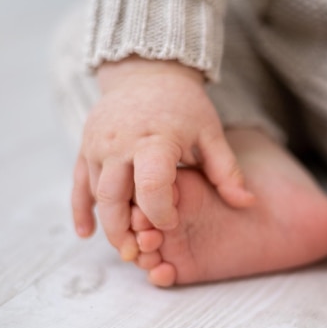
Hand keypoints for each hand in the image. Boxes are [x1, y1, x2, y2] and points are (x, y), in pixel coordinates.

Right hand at [72, 57, 253, 259]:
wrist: (147, 73)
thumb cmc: (185, 107)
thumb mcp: (210, 134)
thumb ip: (227, 170)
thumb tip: (248, 203)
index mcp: (154, 139)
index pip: (151, 185)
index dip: (160, 211)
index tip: (172, 224)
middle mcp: (119, 144)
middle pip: (113, 198)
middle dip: (124, 231)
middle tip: (139, 254)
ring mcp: (97, 145)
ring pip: (96, 194)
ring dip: (108, 225)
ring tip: (126, 248)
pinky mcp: (85, 148)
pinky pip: (78, 184)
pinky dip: (81, 210)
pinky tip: (86, 233)